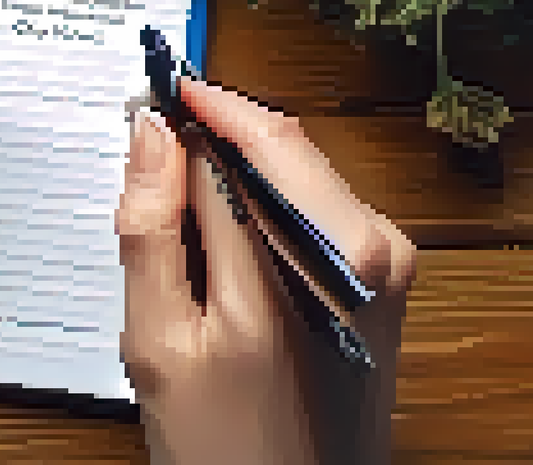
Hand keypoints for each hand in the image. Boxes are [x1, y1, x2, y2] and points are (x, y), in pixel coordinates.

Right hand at [118, 76, 417, 464]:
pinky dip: (262, 209)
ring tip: (181, 238)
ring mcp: (388, 259)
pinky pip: (313, 203)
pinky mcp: (389, 271)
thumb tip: (151, 134)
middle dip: (206, 143)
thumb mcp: (159, 344)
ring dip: (231, 178)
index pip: (236, 140)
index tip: (143, 102)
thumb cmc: (230, 448)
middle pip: (272, 145)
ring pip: (291, 169)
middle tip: (145, 163)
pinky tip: (227, 261)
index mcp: (307, 263)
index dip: (184, 115)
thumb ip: (151, 229)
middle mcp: (367, 247)